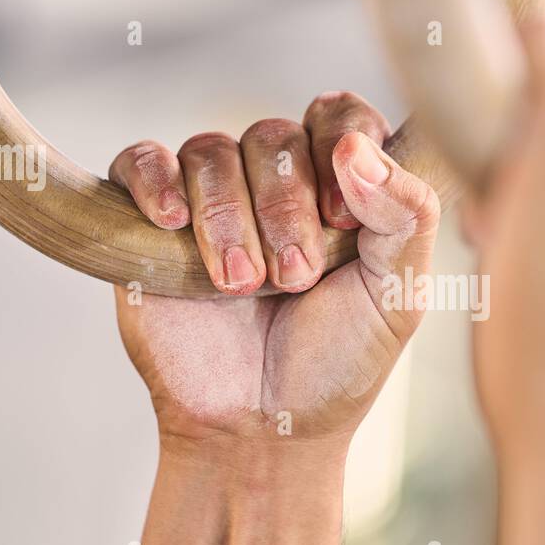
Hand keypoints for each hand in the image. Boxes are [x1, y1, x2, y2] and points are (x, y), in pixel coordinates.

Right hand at [109, 92, 439, 446]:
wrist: (259, 428)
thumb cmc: (336, 363)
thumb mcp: (397, 295)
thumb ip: (404, 214)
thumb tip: (355, 147)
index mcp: (343, 187)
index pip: (341, 116)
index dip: (340, 148)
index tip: (342, 221)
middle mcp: (277, 182)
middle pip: (272, 135)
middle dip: (283, 207)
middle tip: (294, 278)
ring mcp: (214, 199)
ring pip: (210, 152)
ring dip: (227, 218)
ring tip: (241, 284)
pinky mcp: (151, 222)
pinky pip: (140, 161)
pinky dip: (154, 181)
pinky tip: (172, 221)